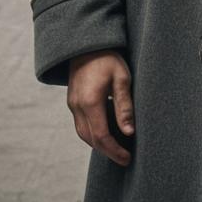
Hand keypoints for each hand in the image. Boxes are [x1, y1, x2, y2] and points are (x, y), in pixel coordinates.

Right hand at [67, 49, 134, 165]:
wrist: (87, 43)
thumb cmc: (108, 58)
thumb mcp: (122, 78)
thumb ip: (124, 106)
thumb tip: (129, 132)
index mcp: (90, 102)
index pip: (101, 136)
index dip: (114, 151)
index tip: (127, 158)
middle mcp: (77, 106)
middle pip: (90, 139)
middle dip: (107, 151)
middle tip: (124, 158)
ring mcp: (72, 104)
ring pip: (83, 133)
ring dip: (99, 143)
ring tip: (116, 148)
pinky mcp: (72, 100)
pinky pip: (81, 123)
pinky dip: (93, 132)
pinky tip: (106, 130)